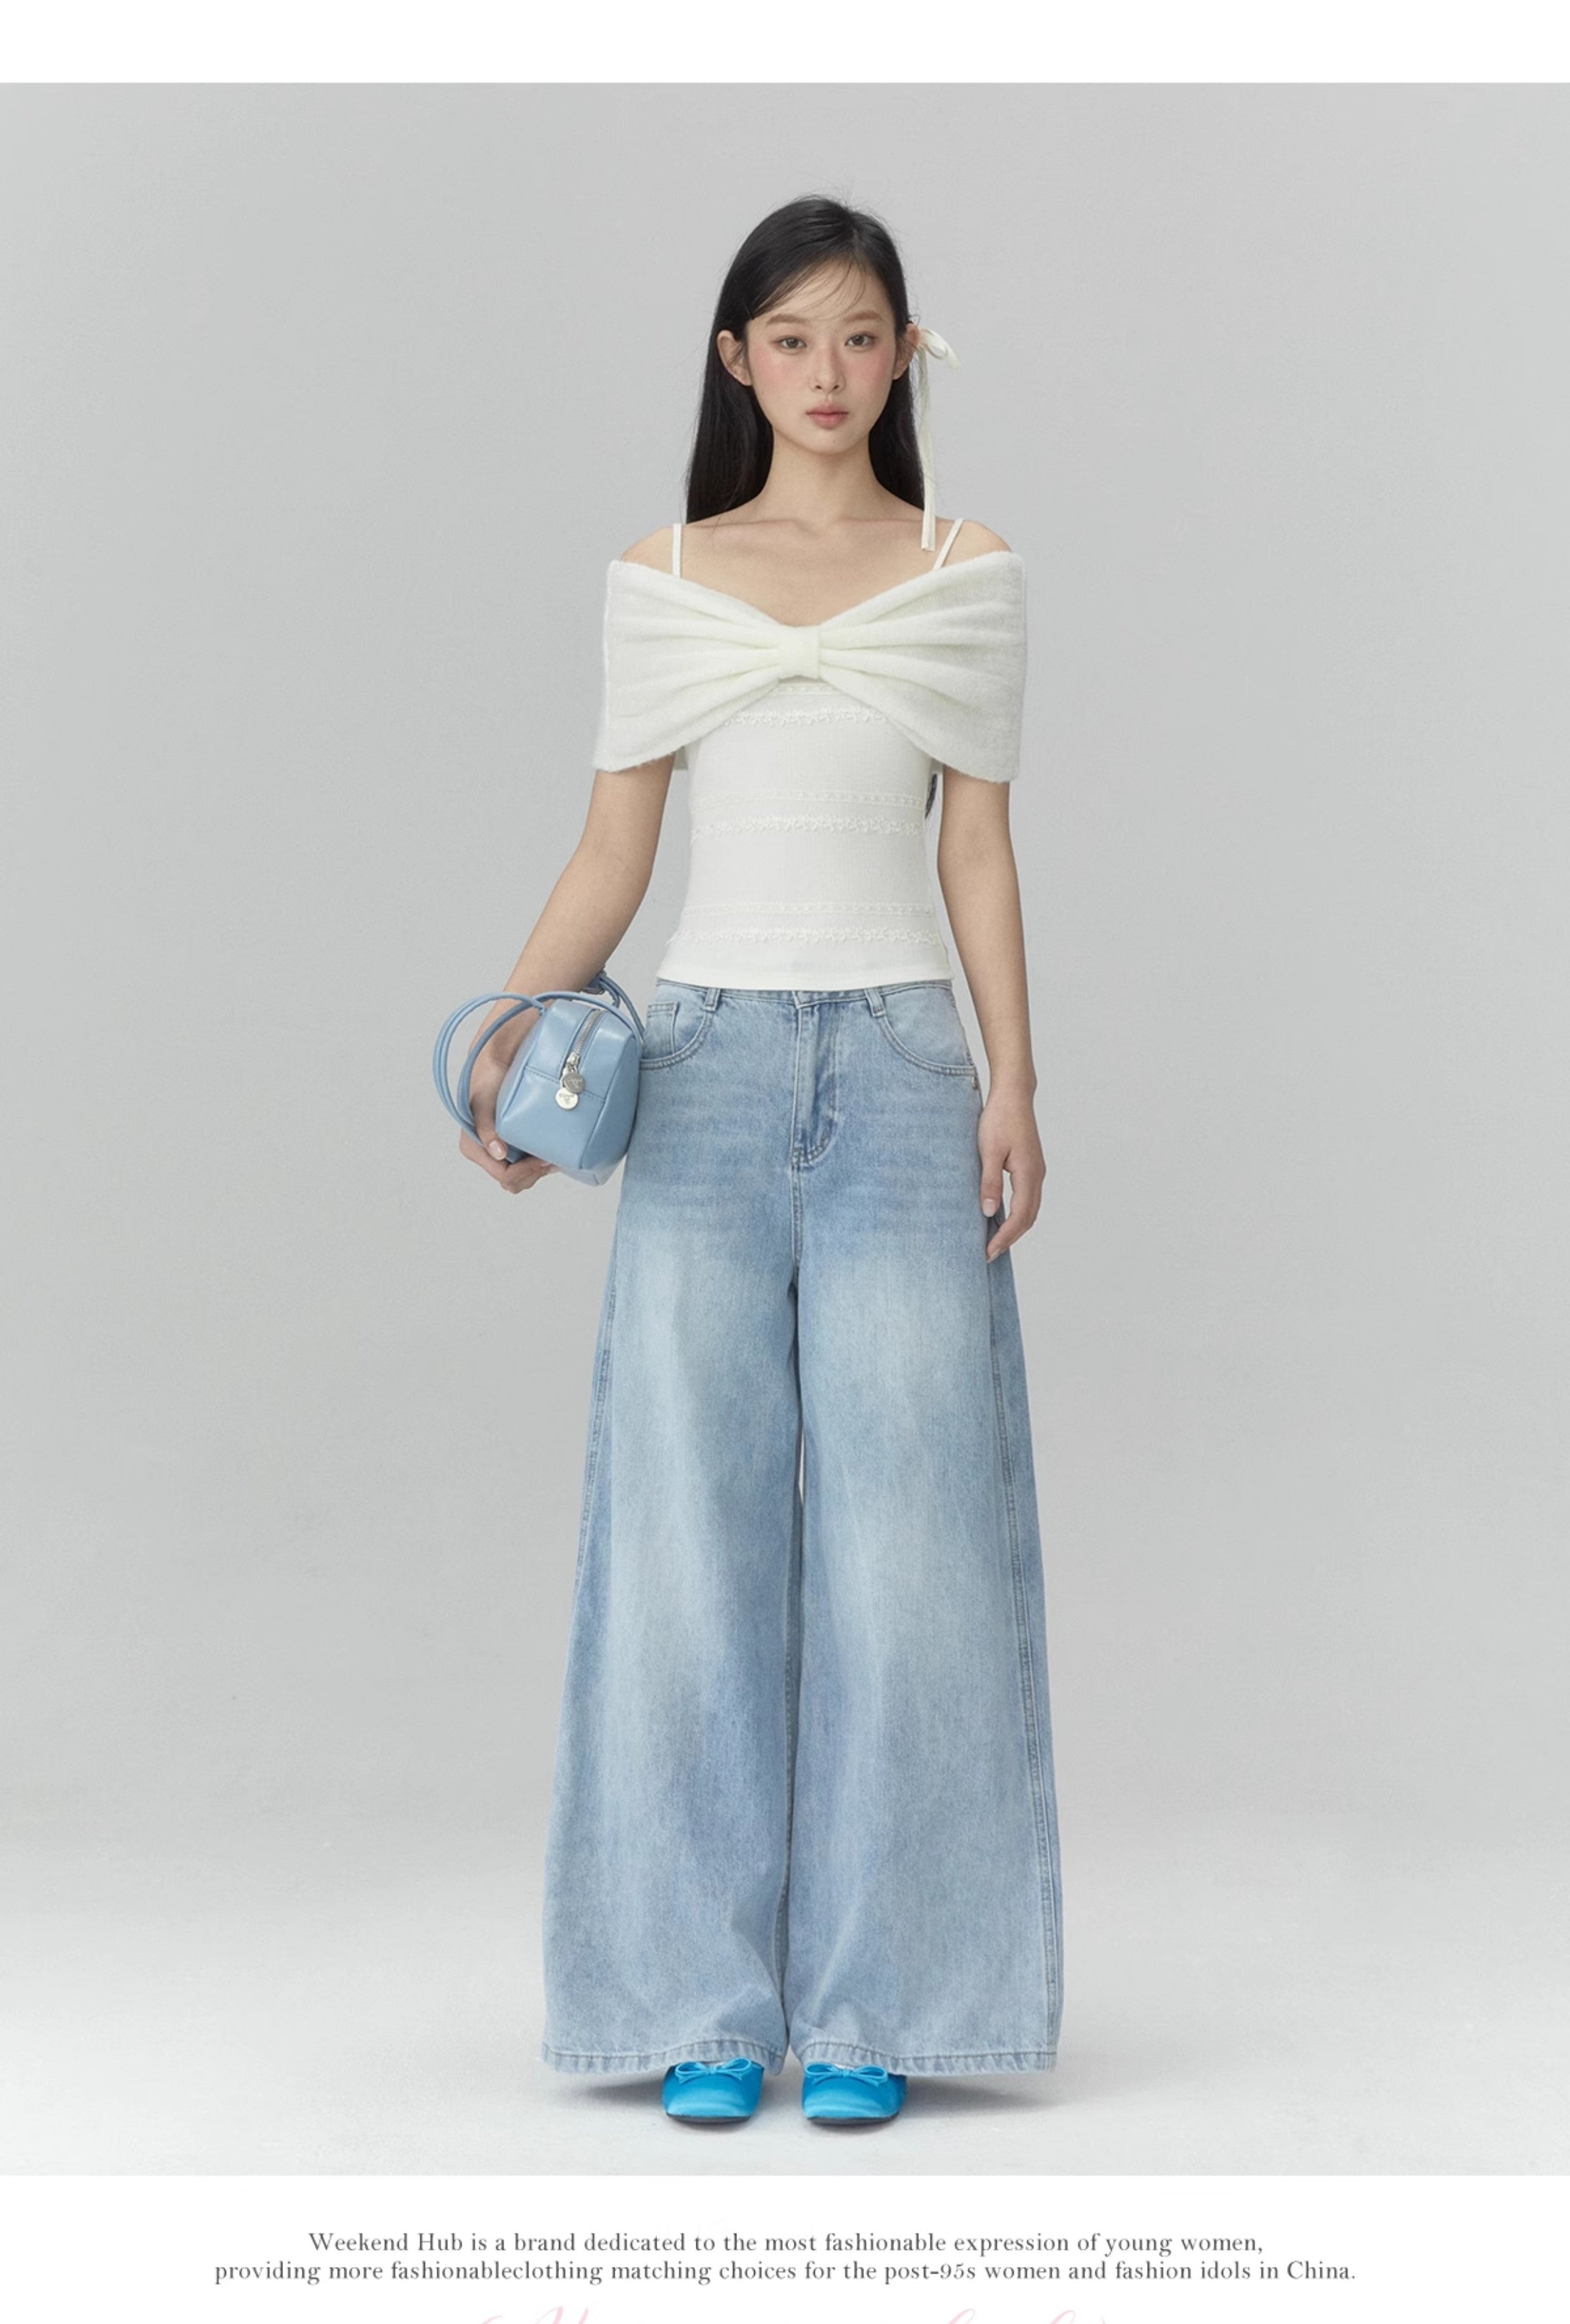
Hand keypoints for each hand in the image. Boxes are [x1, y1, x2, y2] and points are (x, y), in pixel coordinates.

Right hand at [460, 1011, 556, 1194]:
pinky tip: (557, 1146)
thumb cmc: (494, 1058)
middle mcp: (490, 1140)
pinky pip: (532, 1155)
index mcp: (474, 1136)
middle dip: (532, 1173)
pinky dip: (545, 1157)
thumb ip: (485, 1121)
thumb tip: (498, 1152)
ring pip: (524, 1171)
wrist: (513, 1033)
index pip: (499, 1171)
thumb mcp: (485, 1088)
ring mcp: (507, 1137)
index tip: (542, 1160)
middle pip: (512, 1178)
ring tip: (557, 1152)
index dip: (521, 1173)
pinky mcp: (522, 1129)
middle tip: (553, 1158)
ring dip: (540, 1168)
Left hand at [978, 1085, 1043, 1260]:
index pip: (1019, 1217)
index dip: (1004, 1237)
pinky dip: (1016, 1213)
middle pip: (1028, 1218)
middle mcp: (1037, 1175)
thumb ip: (989, 1182)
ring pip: (1029, 1209)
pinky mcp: (1030, 1166)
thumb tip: (989, 1212)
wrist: (1013, 1095)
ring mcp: (1036, 1171)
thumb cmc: (999, 1118)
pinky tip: (1000, 1217)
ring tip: (994, 1240)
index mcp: (1028, 1174)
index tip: (988, 1252)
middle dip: (1010, 1238)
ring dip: (1014, 1227)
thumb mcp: (988, 1151)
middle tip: (989, 1254)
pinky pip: (1027, 1198)